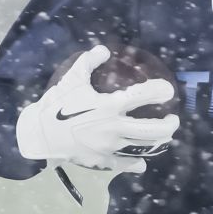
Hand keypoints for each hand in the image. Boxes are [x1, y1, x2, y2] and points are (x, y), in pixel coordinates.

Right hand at [16, 45, 179, 169]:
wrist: (39, 135)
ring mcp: (109, 147)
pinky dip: (136, 164)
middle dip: (168, 125)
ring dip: (159, 142)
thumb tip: (104, 49)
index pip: (141, 97)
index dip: (158, 91)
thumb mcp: (71, 80)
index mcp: (107, 107)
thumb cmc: (57, 106)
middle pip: (151, 130)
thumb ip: (88, 62)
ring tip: (165, 136)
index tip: (167, 90)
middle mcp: (113, 129)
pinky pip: (125, 164)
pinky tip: (142, 163)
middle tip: (173, 119)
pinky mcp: (103, 161)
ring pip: (144, 148)